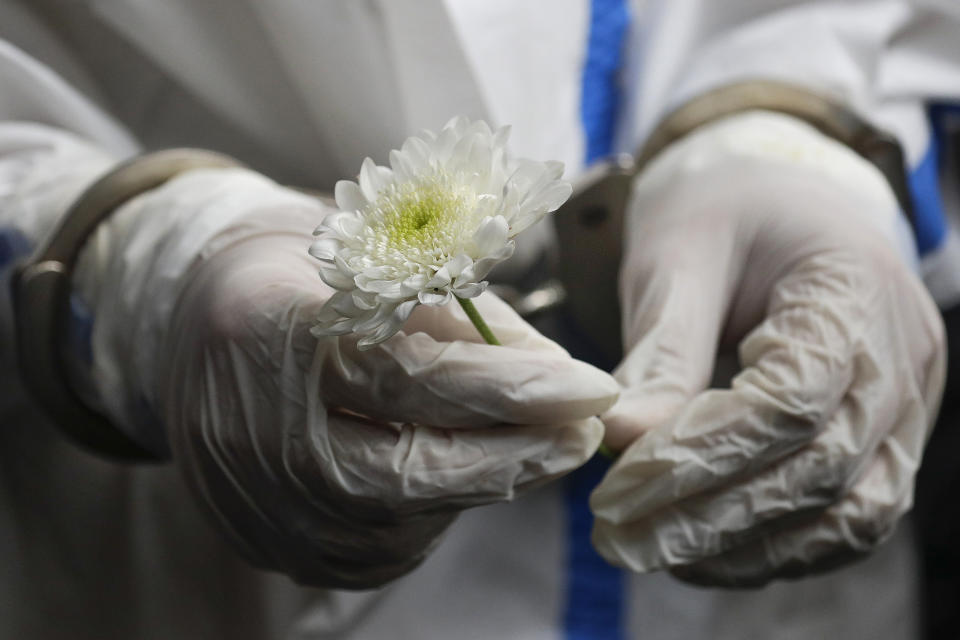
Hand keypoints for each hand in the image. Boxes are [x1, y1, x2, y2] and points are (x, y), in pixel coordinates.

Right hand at [156, 205, 617, 588]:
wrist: (189, 332)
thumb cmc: (292, 280)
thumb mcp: (370, 262)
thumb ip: (455, 314)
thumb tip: (549, 370)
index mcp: (271, 334)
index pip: (409, 377)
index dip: (510, 388)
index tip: (589, 386)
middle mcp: (255, 432)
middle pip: (407, 471)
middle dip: (516, 456)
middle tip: (583, 432)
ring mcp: (259, 500)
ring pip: (401, 520)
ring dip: (485, 484)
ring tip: (531, 444)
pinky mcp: (272, 542)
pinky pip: (377, 548)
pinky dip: (436, 512)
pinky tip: (462, 472)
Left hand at [590, 111, 944, 586]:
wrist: (778, 193)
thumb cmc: (724, 211)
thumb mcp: (679, 259)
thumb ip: (661, 354)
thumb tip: (617, 441)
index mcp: (853, 288)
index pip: (791, 400)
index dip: (701, 455)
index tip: (616, 485)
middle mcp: (899, 355)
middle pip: (820, 469)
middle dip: (711, 517)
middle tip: (618, 540)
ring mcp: (905, 402)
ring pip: (848, 513)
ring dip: (747, 548)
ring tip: (653, 552)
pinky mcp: (885, 435)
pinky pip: (849, 514)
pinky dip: (778, 544)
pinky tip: (705, 549)